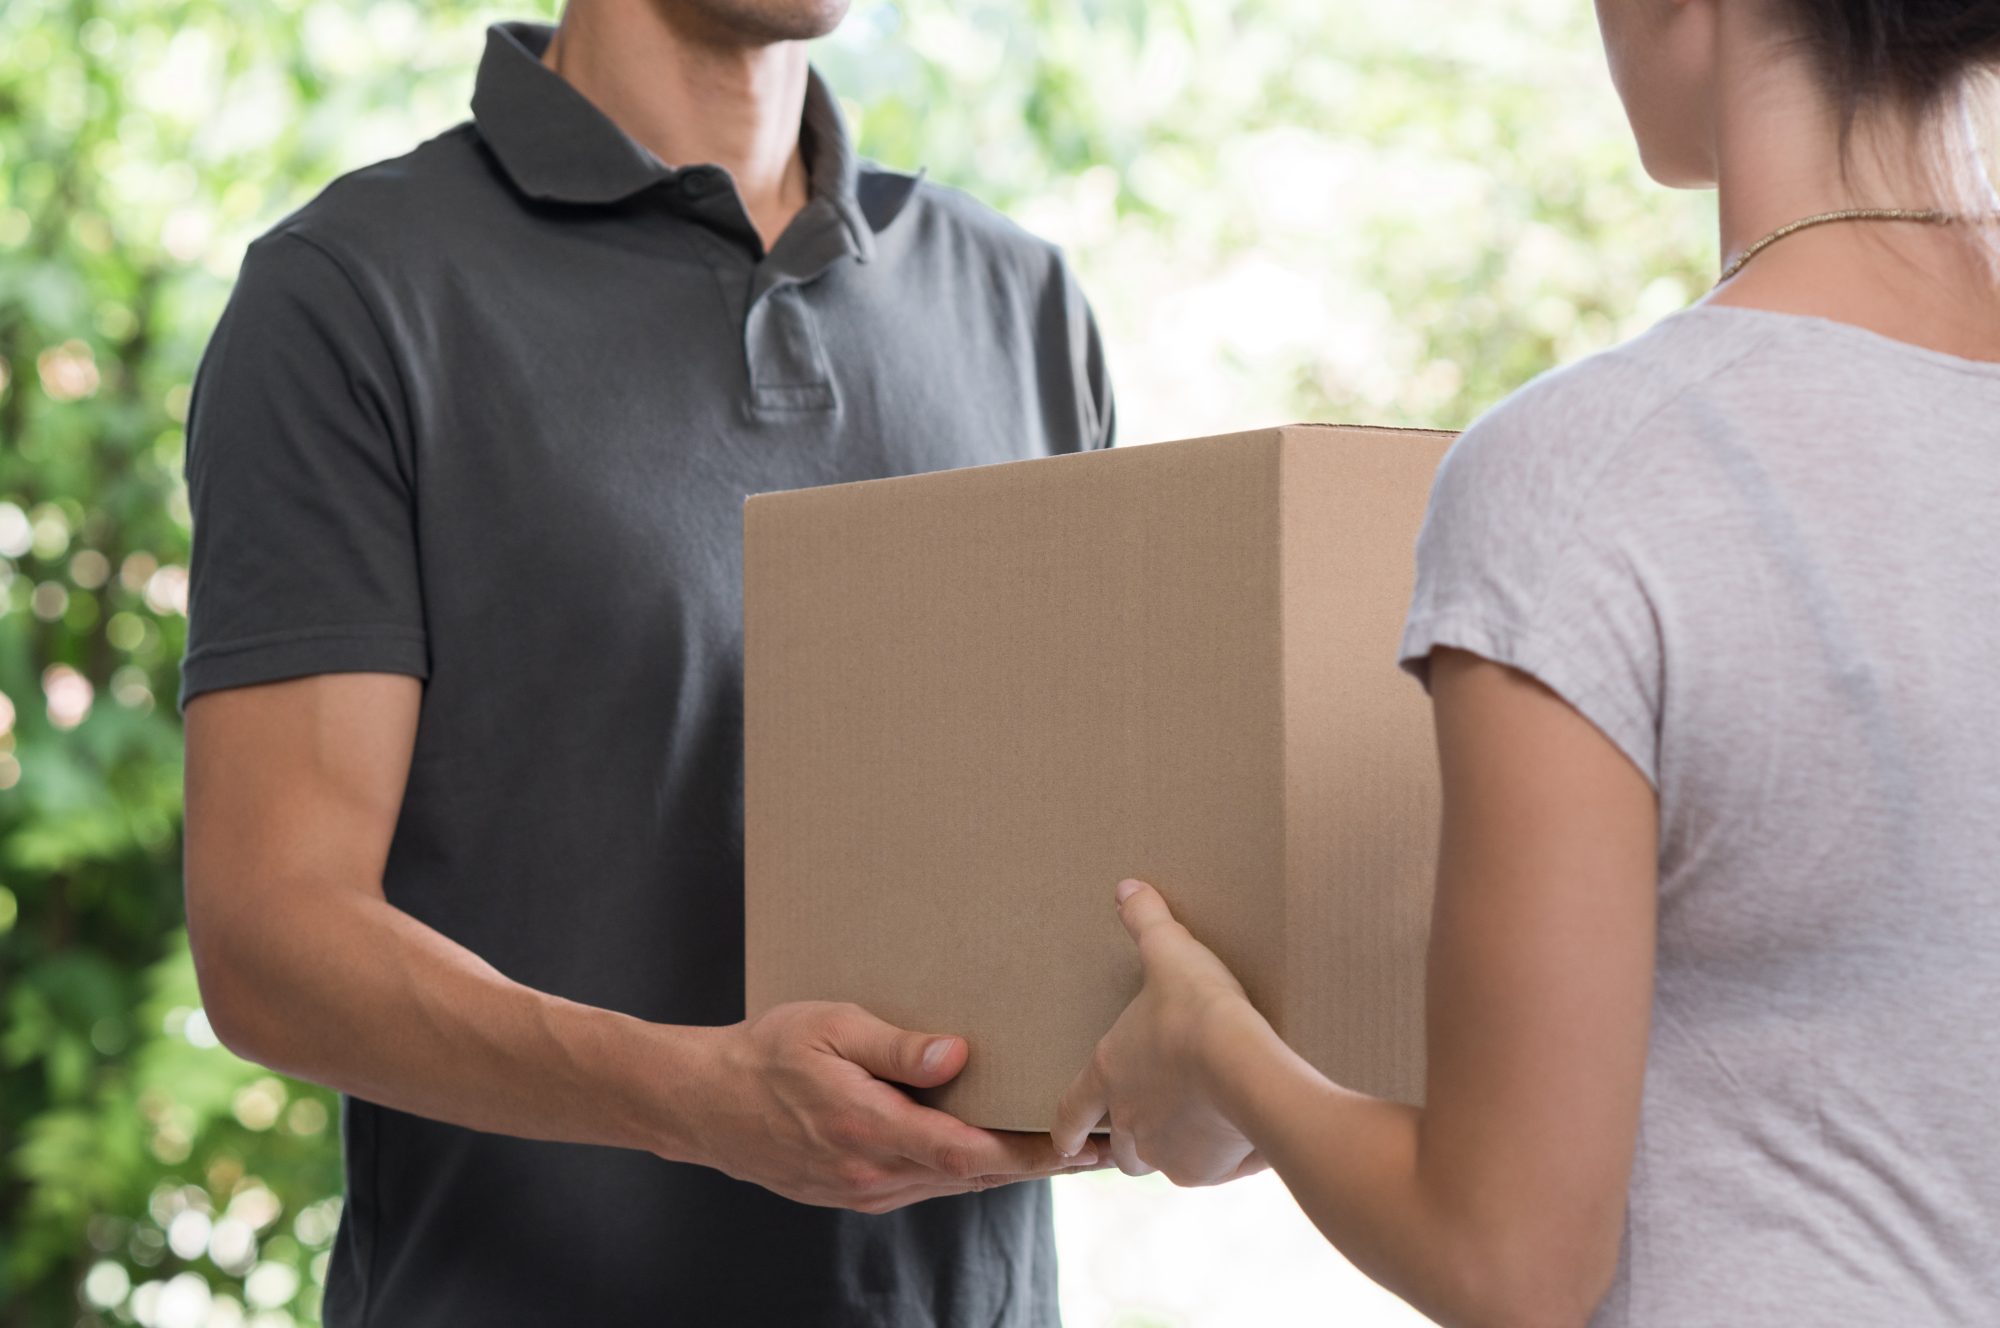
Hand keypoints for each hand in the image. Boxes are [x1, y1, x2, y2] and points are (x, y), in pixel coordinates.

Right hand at [682, 1001, 1102, 1212]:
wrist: (702, 1103)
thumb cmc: (765, 1053)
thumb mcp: (830, 1028)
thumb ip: (896, 1045)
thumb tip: (957, 1055)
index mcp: (871, 1130)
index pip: (971, 1152)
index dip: (1031, 1153)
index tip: (1080, 1143)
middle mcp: (874, 1173)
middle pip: (975, 1176)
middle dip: (1040, 1163)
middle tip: (1100, 1144)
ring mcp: (865, 1190)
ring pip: (954, 1184)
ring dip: (1009, 1169)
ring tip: (1066, 1149)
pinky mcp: (856, 1191)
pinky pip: (927, 1184)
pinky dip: (969, 1171)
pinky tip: (994, 1153)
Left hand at [1051, 879, 1271, 1186]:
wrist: (1245, 1067)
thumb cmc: (1198, 1009)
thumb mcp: (1171, 953)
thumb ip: (1148, 922)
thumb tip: (1128, 887)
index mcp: (1109, 1074)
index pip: (1071, 1110)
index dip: (1066, 1127)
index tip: (1063, 1145)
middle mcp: (1129, 1122)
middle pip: (1119, 1149)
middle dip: (1130, 1143)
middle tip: (1154, 1125)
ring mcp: (1165, 1152)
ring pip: (1162, 1163)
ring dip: (1175, 1150)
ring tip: (1204, 1128)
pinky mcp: (1204, 1172)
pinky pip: (1211, 1170)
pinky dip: (1223, 1157)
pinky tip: (1245, 1135)